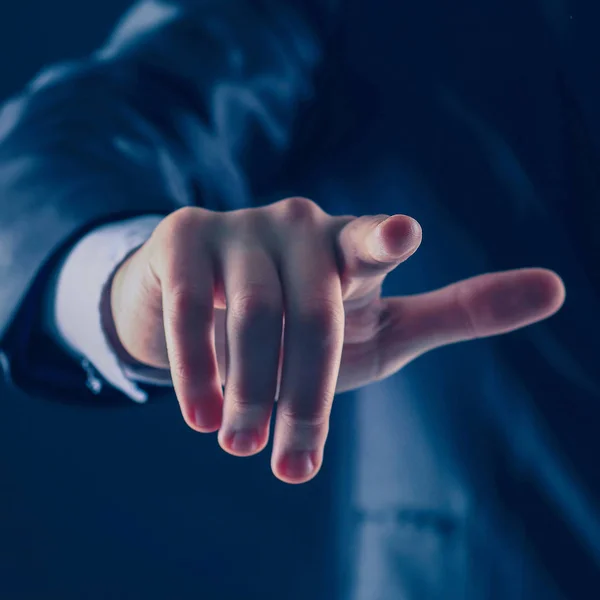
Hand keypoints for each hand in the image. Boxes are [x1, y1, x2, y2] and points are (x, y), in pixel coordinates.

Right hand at [109, 198, 564, 482]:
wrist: (214, 307)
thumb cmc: (311, 322)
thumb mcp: (385, 325)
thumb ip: (461, 310)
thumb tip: (559, 288)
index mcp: (351, 247)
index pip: (373, 241)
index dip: (386, 239)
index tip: (402, 235)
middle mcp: (299, 226)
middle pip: (311, 315)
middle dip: (302, 396)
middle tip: (287, 463)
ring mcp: (239, 228)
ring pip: (250, 316)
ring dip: (247, 392)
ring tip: (239, 444)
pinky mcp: (185, 238)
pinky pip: (188, 309)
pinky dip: (192, 368)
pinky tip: (198, 415)